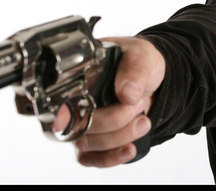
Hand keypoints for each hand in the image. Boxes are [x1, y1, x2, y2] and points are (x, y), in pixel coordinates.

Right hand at [54, 36, 164, 166]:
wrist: (154, 80)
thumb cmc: (139, 62)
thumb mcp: (141, 56)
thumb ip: (134, 70)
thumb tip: (127, 93)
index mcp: (79, 78)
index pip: (61, 100)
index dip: (69, 112)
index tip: (88, 113)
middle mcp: (75, 103)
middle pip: (78, 126)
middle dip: (114, 121)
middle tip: (137, 106)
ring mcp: (83, 124)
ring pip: (88, 144)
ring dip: (120, 136)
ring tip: (143, 119)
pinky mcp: (95, 142)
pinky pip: (94, 159)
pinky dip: (112, 157)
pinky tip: (129, 149)